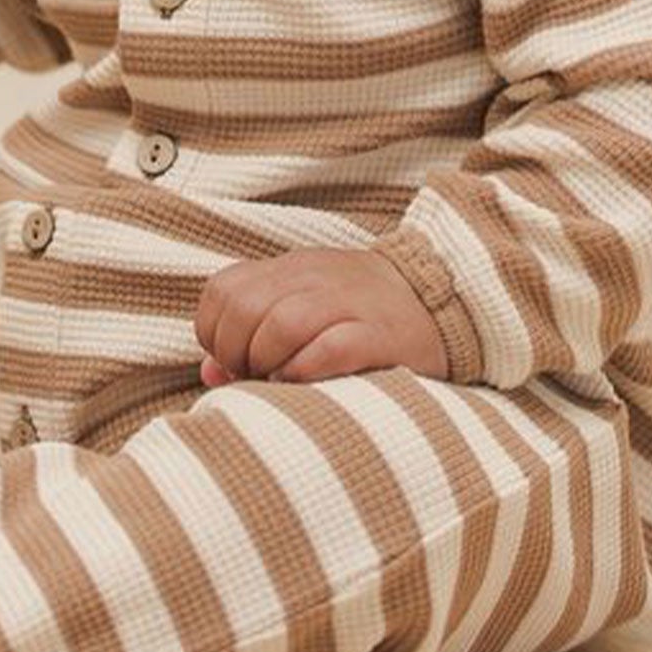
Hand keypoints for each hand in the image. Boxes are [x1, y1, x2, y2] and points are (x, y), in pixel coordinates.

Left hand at [194, 248, 447, 387]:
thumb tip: (210, 372)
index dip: (214, 333)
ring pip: (281, 323)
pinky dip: (305, 370)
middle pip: (245, 308)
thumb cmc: (361, 313)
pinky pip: (328, 348)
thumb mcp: (303, 306)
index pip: (222, 291)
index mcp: (290, 269)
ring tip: (279, 380)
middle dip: (237, 352)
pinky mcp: (378, 334)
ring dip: (268, 362)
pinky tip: (305, 383)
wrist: (441, 297)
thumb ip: (254, 331)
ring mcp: (347, 303)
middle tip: (255, 375)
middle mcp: (314, 278)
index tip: (233, 360)